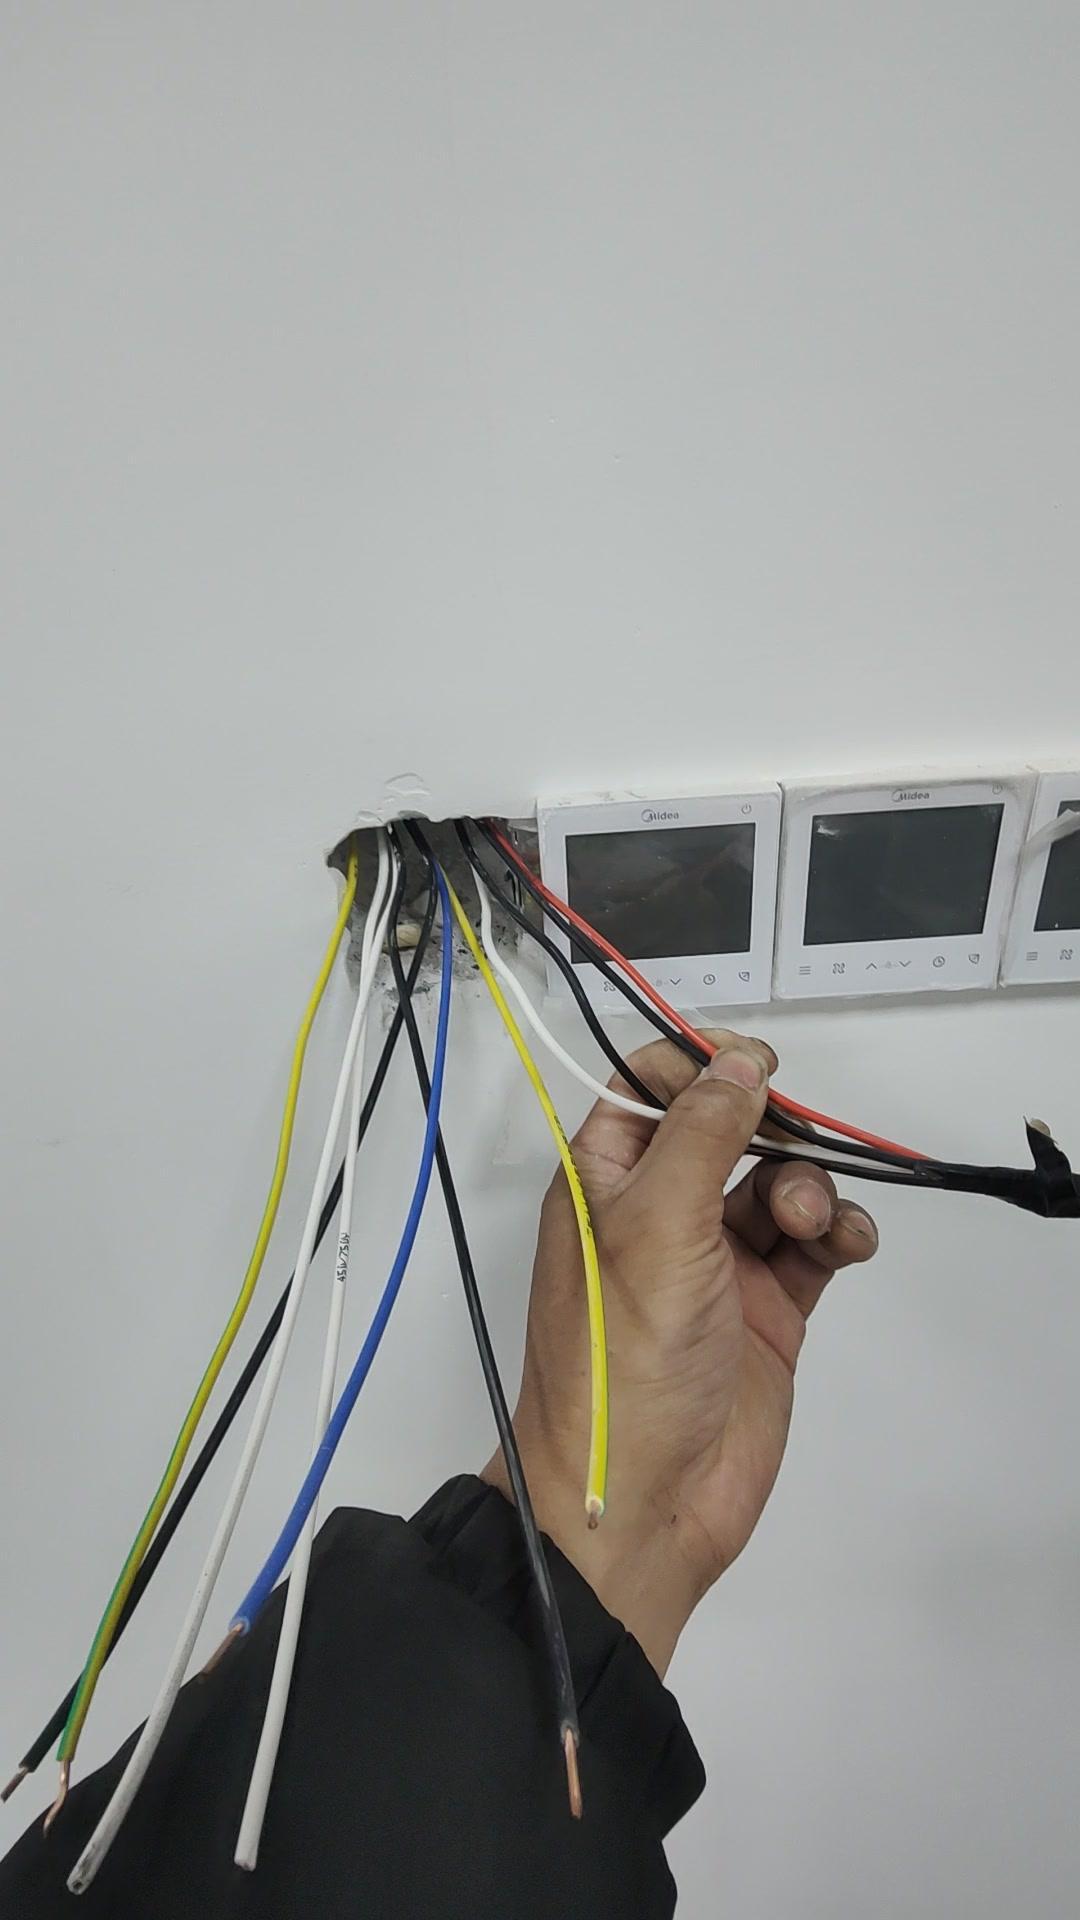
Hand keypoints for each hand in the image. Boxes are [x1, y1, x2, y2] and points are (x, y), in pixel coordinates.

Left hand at [483, 1032, 879, 1673]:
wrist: (645, 1501)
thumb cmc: (621, 1365)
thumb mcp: (654, 1227)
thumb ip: (702, 1135)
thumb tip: (738, 1063)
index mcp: (603, 1182)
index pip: (645, 1087)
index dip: (698, 1066)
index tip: (753, 1064)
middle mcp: (658, 1214)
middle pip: (726, 1128)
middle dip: (769, 1125)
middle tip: (791, 1138)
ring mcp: (716, 1263)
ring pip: (779, 1183)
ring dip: (806, 1185)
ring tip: (804, 1225)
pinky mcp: (769, 1310)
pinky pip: (815, 1245)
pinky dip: (840, 1232)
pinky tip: (847, 1244)